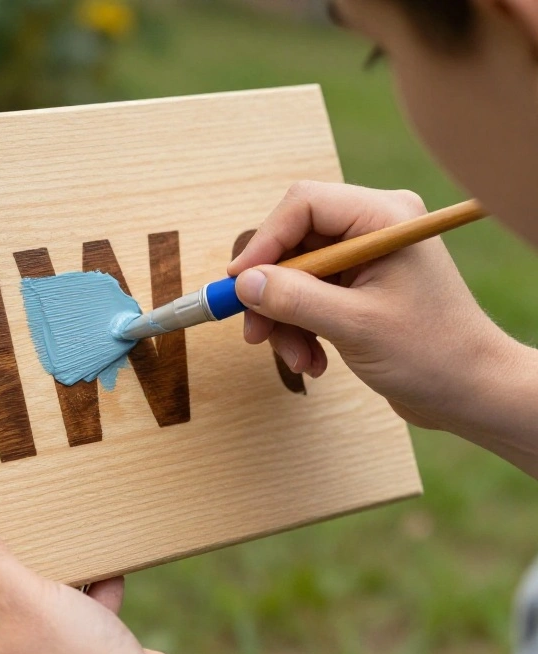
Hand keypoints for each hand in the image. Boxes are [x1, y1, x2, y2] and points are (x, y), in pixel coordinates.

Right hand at [228, 181, 519, 436]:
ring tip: (297, 359)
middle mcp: (372, 228)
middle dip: (272, 293)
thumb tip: (243, 283)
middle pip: (292, 243)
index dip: (265, 242)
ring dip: (284, 321)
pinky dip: (300, 330)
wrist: (469, 393)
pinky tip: (313, 361)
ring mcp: (363, 259)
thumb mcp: (355, 326)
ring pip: (293, 276)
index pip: (303, 205)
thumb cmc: (431, 355)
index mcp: (383, 217)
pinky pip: (306, 298)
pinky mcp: (356, 288)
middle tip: (255, 333)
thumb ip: (294, 300)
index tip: (239, 284)